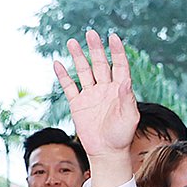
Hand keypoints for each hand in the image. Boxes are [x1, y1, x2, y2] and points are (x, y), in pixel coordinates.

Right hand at [54, 30, 138, 162]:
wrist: (107, 152)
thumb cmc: (122, 136)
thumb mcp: (129, 118)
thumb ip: (126, 99)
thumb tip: (124, 82)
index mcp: (120, 90)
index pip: (119, 66)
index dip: (117, 52)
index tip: (113, 37)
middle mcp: (105, 89)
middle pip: (99, 64)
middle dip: (95, 49)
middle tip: (91, 33)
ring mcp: (91, 95)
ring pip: (83, 71)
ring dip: (78, 57)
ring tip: (72, 42)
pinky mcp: (78, 104)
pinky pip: (69, 87)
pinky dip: (63, 76)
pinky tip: (57, 63)